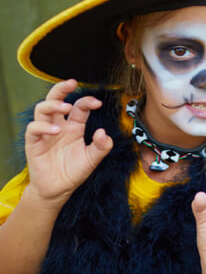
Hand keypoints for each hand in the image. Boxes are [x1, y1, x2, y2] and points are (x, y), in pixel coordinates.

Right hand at [24, 79, 112, 204]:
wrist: (58, 190)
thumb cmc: (74, 172)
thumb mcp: (92, 159)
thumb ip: (101, 147)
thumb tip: (103, 133)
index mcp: (74, 127)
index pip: (79, 107)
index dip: (87, 101)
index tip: (97, 103)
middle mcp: (59, 126)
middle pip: (55, 100)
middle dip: (61, 89)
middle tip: (71, 83)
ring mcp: (45, 133)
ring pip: (42, 110)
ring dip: (53, 105)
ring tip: (65, 108)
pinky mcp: (34, 143)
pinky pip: (33, 129)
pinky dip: (43, 127)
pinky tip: (56, 131)